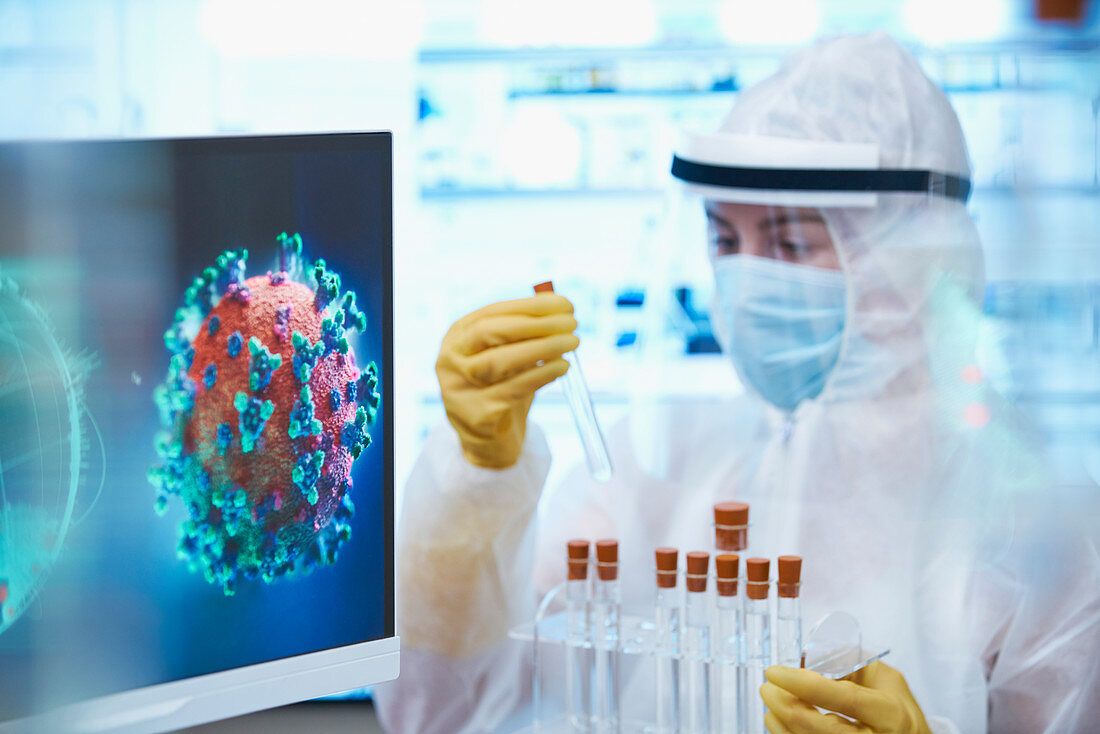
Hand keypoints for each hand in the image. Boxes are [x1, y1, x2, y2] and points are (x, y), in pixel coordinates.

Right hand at [436, 294, 577, 468]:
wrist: (488, 440)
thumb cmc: (502, 387)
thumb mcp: (508, 355)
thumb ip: (526, 333)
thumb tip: (560, 307)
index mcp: (457, 337)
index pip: (492, 313)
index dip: (530, 306)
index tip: (564, 305)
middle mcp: (450, 360)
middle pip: (489, 333)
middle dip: (534, 324)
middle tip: (571, 323)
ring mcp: (459, 389)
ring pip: (498, 362)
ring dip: (540, 348)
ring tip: (572, 342)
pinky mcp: (476, 415)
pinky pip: (512, 391)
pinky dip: (541, 375)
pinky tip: (562, 366)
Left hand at [761, 662, 932, 733]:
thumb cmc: (895, 709)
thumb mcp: (884, 677)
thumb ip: (848, 661)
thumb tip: (806, 657)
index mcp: (889, 713)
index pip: (842, 698)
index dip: (802, 683)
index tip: (773, 671)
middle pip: (817, 727)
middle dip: (783, 704)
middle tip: (767, 687)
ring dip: (780, 722)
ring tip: (771, 704)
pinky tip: (778, 722)